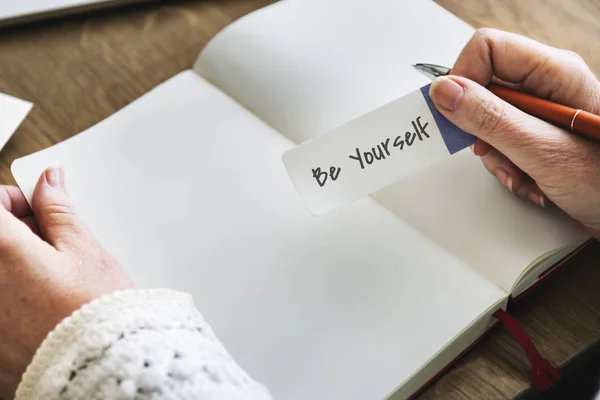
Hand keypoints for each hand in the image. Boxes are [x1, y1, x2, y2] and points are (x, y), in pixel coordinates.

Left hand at [0, 167, 132, 397]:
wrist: (101, 370)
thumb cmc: (96, 314)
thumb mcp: (85, 251)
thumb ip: (59, 211)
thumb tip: (48, 182)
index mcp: (0, 250)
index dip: (15, 200)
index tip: (37, 210)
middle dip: (17, 232)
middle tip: (52, 245)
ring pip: (0, 269)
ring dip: (17, 263)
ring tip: (51, 280)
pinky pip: (4, 300)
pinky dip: (16, 295)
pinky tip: (42, 305)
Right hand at [429, 28, 599, 236]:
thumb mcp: (544, 150)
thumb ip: (491, 118)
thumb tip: (446, 91)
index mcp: (554, 72)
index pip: (487, 49)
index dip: (463, 79)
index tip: (455, 114)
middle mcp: (546, 85)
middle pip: (482, 87)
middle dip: (479, 129)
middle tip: (492, 151)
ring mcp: (541, 111)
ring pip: (486, 120)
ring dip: (495, 156)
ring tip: (522, 174)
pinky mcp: (537, 134)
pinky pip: (500, 142)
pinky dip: (507, 167)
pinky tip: (531, 182)